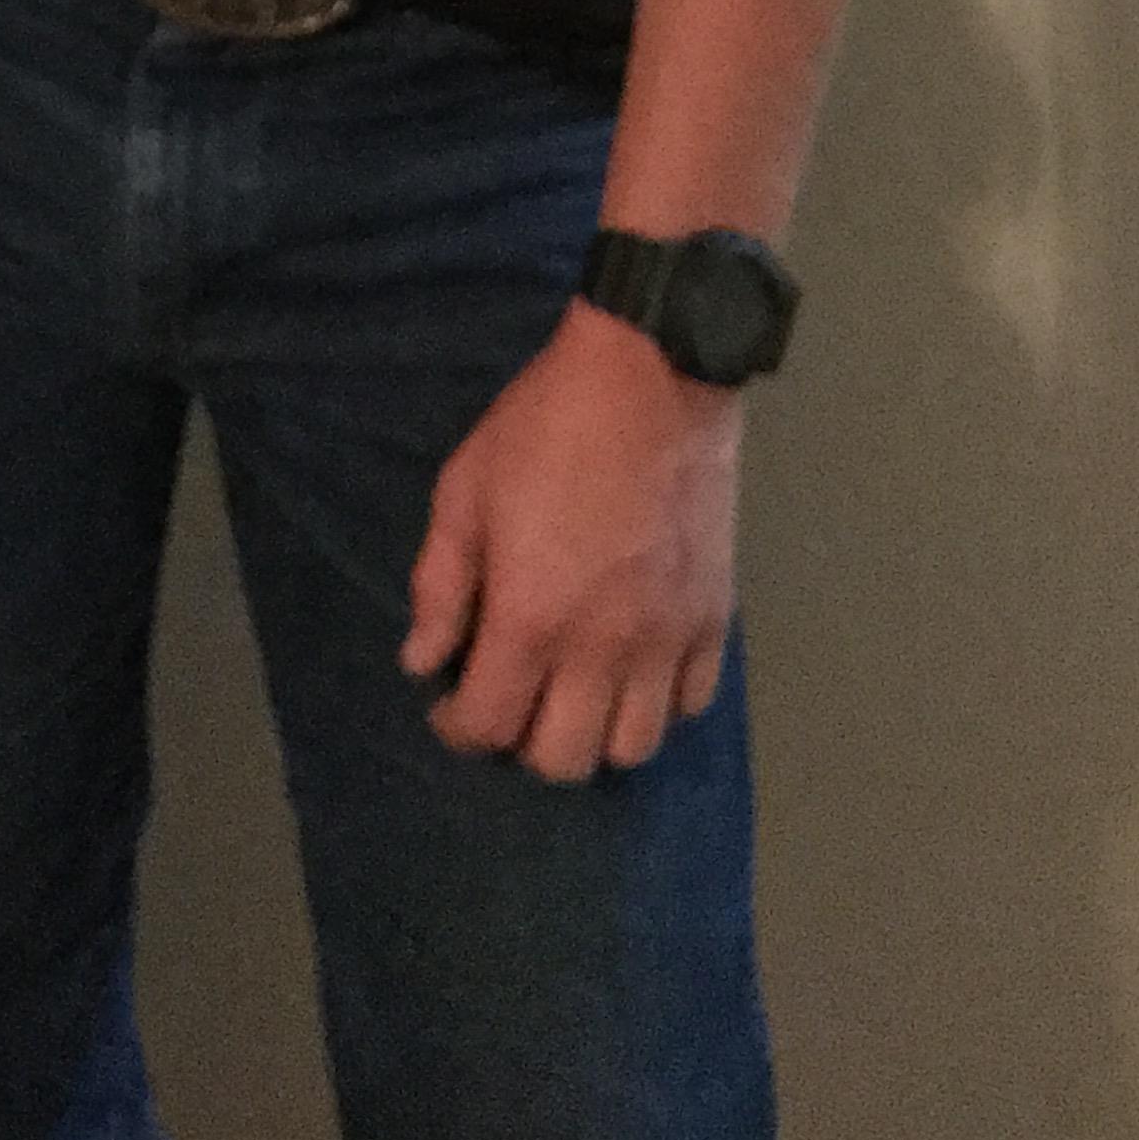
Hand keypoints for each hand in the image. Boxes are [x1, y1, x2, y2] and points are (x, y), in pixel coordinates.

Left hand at [399, 300, 740, 780]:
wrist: (649, 378)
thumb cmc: (542, 429)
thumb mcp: (464, 493)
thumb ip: (440, 586)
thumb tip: (423, 661)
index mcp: (531, 620)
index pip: (489, 726)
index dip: (457, 727)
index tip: (448, 703)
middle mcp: (603, 651)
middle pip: (564, 761)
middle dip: (523, 742)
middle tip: (510, 695)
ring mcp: (667, 642)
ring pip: (634, 748)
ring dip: (594, 734)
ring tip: (572, 690)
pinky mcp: (715, 621)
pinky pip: (691, 703)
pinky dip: (658, 702)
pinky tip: (632, 664)